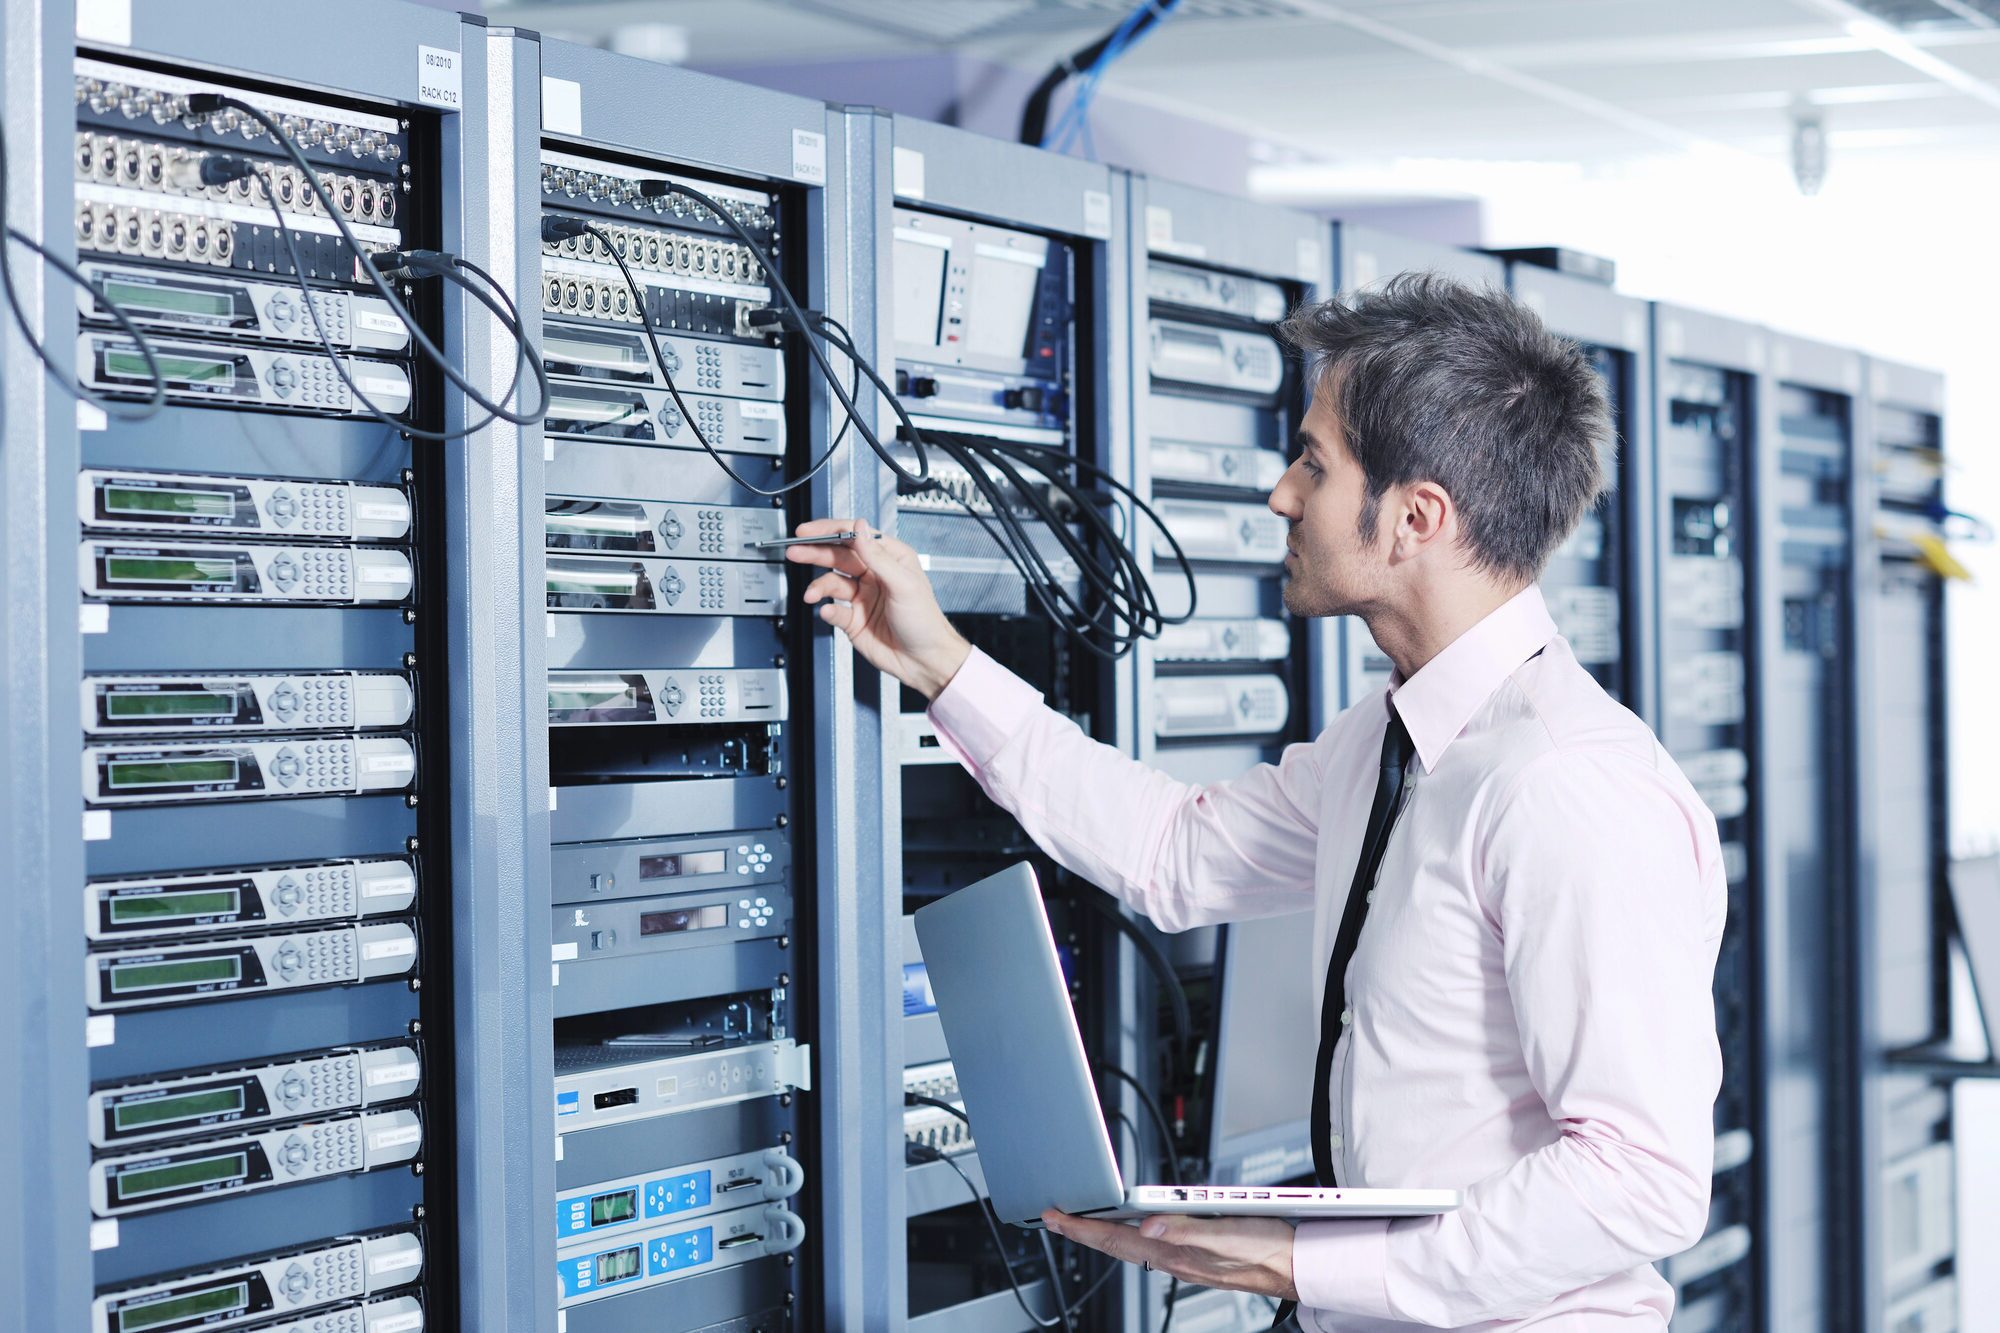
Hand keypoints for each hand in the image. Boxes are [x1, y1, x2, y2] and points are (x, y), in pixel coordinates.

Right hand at [784, 518, 970, 700]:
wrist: (925, 661)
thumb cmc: (925, 622)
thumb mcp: (903, 583)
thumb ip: (877, 555)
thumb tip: (860, 527)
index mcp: (890, 559)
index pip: (856, 537)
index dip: (830, 531)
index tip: (809, 531)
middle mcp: (874, 575)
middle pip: (838, 556)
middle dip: (815, 553)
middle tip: (795, 551)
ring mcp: (862, 597)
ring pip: (831, 583)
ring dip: (819, 586)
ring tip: (811, 593)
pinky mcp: (853, 619)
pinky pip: (834, 611)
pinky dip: (828, 611)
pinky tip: (828, 612)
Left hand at [1041, 1210, 1298, 1301]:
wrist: (1295, 1266)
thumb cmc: (1265, 1249)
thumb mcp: (1224, 1231)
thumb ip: (1183, 1228)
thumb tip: (1145, 1226)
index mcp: (1174, 1250)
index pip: (1114, 1237)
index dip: (1081, 1227)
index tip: (1052, 1216)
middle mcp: (1174, 1257)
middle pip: (1115, 1244)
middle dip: (1083, 1231)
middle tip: (1054, 1219)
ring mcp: (1183, 1259)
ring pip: (1130, 1247)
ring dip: (1103, 1234)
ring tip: (1082, 1224)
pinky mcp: (1196, 1256)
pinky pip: (1149, 1248)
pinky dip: (1129, 1238)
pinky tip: (1131, 1232)